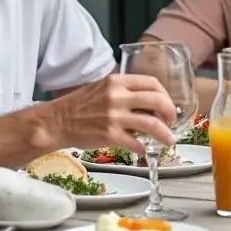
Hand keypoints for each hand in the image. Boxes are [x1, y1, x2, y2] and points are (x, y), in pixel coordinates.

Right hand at [56, 73, 176, 153]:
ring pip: (151, 123)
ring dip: (165, 133)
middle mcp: (117, 96)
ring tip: (169, 139)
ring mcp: (114, 116)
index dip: (165, 94)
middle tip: (172, 121)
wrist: (57, 121)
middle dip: (170, 112)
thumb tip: (150, 103)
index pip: (151, 82)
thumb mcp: (103, 88)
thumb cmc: (80, 106)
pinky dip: (144, 147)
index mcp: (117, 82)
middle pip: (157, 100)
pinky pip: (136, 142)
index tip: (167, 104)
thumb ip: (125, 91)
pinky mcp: (110, 135)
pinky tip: (144, 149)